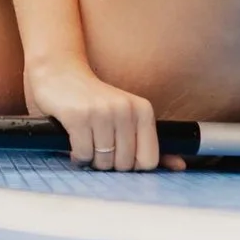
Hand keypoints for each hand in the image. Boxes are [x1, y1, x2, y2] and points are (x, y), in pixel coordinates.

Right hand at [25, 59, 159, 171]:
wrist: (59, 72)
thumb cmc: (95, 101)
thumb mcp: (126, 117)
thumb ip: (150, 142)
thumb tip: (179, 166)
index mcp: (143, 111)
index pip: (149, 161)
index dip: (132, 164)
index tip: (119, 153)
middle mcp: (126, 110)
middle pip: (125, 165)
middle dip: (109, 163)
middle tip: (99, 146)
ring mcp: (102, 112)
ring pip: (103, 162)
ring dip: (92, 160)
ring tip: (86, 142)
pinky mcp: (79, 116)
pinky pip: (83, 155)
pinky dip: (77, 155)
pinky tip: (74, 141)